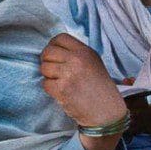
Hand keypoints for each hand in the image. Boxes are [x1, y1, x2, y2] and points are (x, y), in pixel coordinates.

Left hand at [40, 34, 127, 149]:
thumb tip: (53, 48)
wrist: (106, 111)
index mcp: (85, 51)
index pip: (60, 38)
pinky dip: (50, 89)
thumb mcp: (92, 62)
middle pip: (47, 52)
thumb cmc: (99, 87)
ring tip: (60, 82)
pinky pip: (45, 84)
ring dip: (48, 76)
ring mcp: (69, 74)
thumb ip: (76, 54)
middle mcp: (77, 60)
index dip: (52, 46)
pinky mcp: (62, 89)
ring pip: (44, 68)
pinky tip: (61, 92)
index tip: (54, 55)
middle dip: (46, 61)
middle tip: (53, 71)